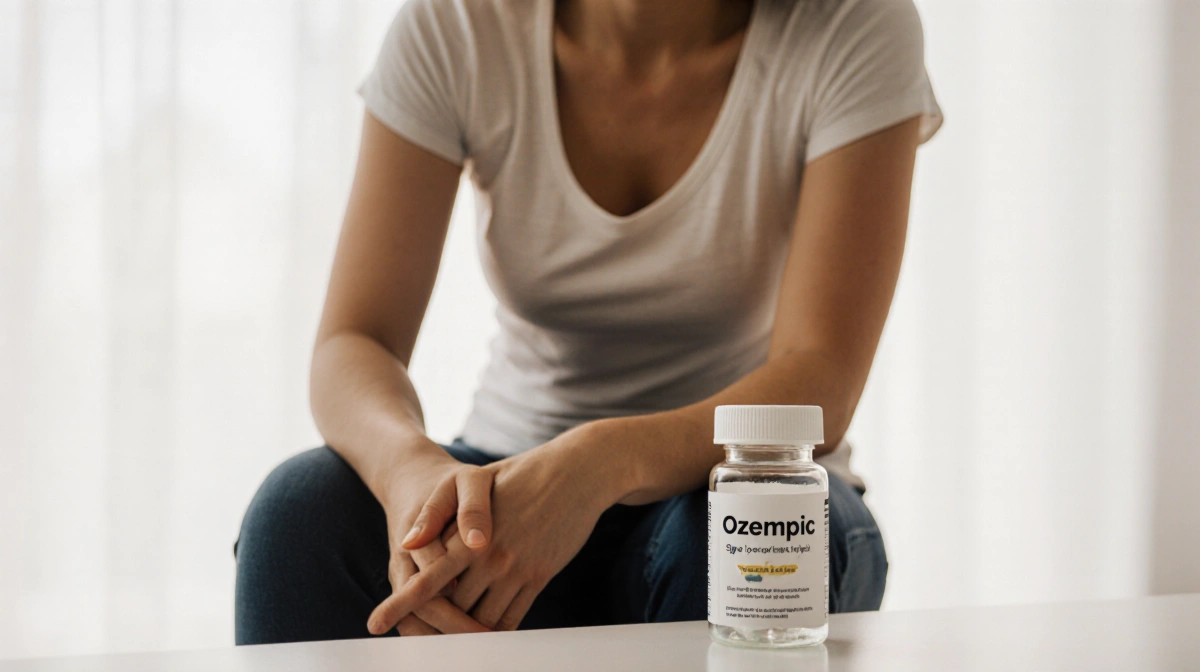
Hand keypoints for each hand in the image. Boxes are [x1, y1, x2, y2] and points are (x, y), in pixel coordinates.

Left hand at [367, 423, 629, 631]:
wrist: (578, 473)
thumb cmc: (522, 473)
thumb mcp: (474, 480)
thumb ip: (437, 511)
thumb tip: (407, 542)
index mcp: (469, 537)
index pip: (427, 580)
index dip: (399, 604)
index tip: (376, 624)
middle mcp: (492, 559)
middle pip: (453, 608)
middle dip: (434, 625)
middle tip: (417, 638)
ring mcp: (519, 570)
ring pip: (483, 620)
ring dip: (465, 632)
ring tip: (449, 640)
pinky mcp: (540, 576)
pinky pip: (513, 618)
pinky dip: (496, 630)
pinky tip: (484, 632)